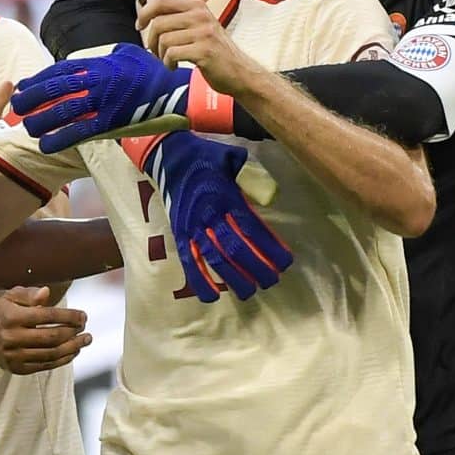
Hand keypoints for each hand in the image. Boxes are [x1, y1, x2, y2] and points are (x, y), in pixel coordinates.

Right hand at [0, 286, 92, 373]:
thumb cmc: (0, 313)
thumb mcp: (11, 296)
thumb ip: (29, 294)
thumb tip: (46, 293)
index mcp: (12, 317)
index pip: (47, 316)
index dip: (69, 316)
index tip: (83, 316)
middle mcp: (12, 338)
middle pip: (52, 337)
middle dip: (73, 333)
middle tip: (85, 328)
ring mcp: (15, 356)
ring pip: (51, 354)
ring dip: (72, 348)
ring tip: (84, 341)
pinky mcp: (17, 368)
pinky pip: (45, 365)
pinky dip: (62, 359)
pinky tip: (73, 351)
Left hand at [9, 43, 189, 152]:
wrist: (176, 93)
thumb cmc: (154, 73)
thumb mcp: (130, 53)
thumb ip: (111, 54)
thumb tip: (101, 56)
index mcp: (99, 64)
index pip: (60, 70)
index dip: (38, 80)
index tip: (22, 87)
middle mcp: (97, 81)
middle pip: (55, 88)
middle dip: (32, 98)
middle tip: (17, 106)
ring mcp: (103, 102)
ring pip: (63, 110)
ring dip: (42, 119)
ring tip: (28, 127)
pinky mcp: (111, 122)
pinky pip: (79, 131)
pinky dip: (60, 138)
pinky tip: (45, 145)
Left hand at [138, 0, 267, 95]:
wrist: (240, 72)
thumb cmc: (215, 51)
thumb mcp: (199, 26)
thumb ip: (177, 15)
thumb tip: (147, 4)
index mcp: (198, 6)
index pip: (161, 0)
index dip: (145, 13)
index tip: (140, 26)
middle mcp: (201, 16)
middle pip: (158, 23)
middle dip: (151, 40)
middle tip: (156, 52)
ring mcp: (204, 33)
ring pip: (164, 40)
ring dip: (160, 55)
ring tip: (168, 61)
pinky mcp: (204, 51)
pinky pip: (172, 54)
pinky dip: (168, 63)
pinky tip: (174, 67)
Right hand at [142, 132, 293, 301]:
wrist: (169, 156)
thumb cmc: (207, 158)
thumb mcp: (233, 157)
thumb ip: (252, 176)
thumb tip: (271, 197)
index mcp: (225, 196)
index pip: (251, 228)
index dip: (269, 247)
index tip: (285, 262)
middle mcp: (209, 215)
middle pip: (236, 248)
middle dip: (256, 267)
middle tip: (272, 281)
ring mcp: (192, 226)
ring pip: (215, 258)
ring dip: (233, 278)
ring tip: (250, 292)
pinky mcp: (180, 234)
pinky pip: (189, 260)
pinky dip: (198, 279)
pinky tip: (211, 297)